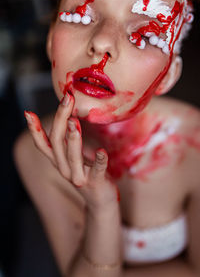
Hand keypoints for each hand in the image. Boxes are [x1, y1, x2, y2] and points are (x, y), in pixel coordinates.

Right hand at [24, 93, 118, 209]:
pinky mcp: (95, 182)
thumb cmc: (87, 173)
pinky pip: (97, 170)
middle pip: (57, 143)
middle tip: (67, 99)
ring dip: (72, 139)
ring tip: (74, 121)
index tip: (28, 113)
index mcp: (59, 161)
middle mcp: (64, 169)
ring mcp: (79, 177)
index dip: (34, 130)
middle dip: (60, 119)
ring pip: (72, 157)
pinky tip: (101, 151)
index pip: (43, 144)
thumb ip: (69, 142)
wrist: (100, 200)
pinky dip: (98, 160)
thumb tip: (67, 117)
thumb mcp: (73, 158)